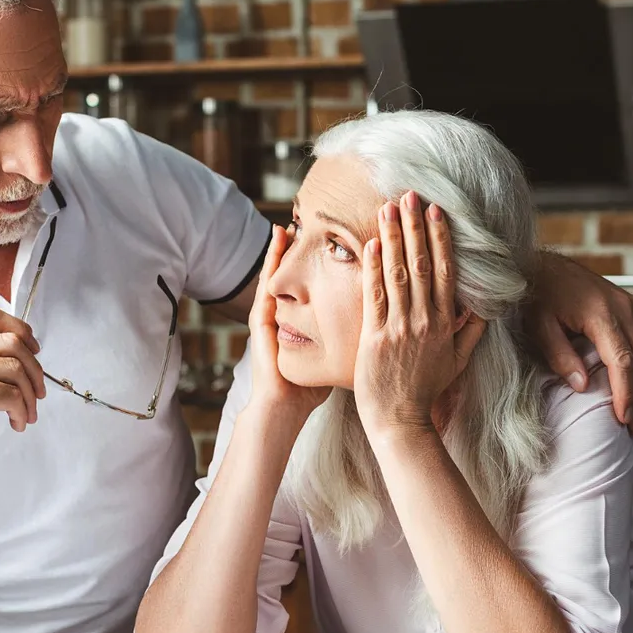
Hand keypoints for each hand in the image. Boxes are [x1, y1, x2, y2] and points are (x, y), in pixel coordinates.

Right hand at [0, 305, 45, 489]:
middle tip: (39, 392)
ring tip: (27, 413)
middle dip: (35, 369)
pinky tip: (16, 423)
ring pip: (17, 368)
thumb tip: (27, 346)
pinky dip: (23, 411)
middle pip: (12, 341)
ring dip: (31, 395)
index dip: (19, 328)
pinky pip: (15, 394)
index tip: (34, 348)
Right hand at [246, 225, 328, 420]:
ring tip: (289, 225)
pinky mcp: (260, 323)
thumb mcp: (331, 361)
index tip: (336, 240)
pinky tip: (277, 245)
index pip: (312, 287)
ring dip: (282, 251)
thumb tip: (372, 336)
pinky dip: (271, 263)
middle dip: (301, 251)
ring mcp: (270, 318)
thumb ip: (346, 346)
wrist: (283, 410)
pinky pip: (266, 284)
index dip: (322, 265)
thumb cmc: (307, 392)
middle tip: (310, 222)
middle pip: (294, 277)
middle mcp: (284, 317)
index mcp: (301, 324)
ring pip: (278, 276)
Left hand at [354, 192, 484, 436]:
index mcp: (444, 323)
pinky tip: (371, 244)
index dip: (439, 237)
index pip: (443, 270)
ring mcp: (400, 328)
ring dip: (393, 237)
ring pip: (398, 274)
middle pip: (420, 264)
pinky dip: (373, 269)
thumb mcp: (458, 361)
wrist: (400, 419)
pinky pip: (375, 296)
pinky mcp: (376, 337)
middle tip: (410, 194)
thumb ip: (471, 331)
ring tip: (388, 207)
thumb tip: (483, 305)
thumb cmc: (426, 390)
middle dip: (415, 226)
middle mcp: (424, 320)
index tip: (436, 211)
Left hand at [523, 253, 632, 432]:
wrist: (545, 266)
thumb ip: (559, 354)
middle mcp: (625, 308)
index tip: (624, 419)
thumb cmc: (537, 296)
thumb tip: (583, 386)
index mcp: (602, 313)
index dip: (626, 393)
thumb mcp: (539, 325)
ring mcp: (632, 306)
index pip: (623, 361)